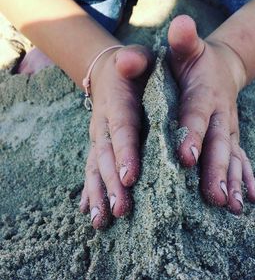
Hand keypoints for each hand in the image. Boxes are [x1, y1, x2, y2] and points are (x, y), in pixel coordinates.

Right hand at [79, 45, 151, 228]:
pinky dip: (91, 191)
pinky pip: (93, 170)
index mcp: (117, 103)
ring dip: (99, 195)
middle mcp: (104, 124)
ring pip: (97, 169)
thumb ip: (134, 59)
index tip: (130, 177)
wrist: (111, 73)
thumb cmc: (133, 68)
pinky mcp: (100, 147)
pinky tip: (91, 212)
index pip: (121, 129)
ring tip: (101, 221)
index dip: (124, 152)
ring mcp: (99, 138)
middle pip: (107, 156)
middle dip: (112, 184)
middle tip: (121, 210)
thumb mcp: (138, 57)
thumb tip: (128, 63)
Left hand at [168, 15, 254, 213]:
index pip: (197, 116)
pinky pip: (239, 160)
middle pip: (219, 145)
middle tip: (215, 197)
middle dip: (216, 171)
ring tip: (233, 206)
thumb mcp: (186, 49)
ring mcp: (228, 130)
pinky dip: (245, 179)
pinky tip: (251, 198)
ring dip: (232, 182)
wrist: (218, 69)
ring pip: (231, 158)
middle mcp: (220, 116)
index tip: (186, 158)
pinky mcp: (230, 138)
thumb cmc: (194, 62)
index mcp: (204, 95)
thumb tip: (180, 23)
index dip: (192, 135)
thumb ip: (182, 41)